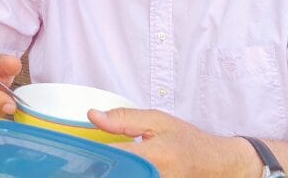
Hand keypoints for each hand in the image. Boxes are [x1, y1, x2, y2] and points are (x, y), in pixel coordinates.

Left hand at [88, 108, 258, 176]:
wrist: (216, 165)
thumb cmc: (187, 141)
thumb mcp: (158, 121)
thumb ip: (123, 119)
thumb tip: (91, 115)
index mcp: (154, 156)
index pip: (113, 158)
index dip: (90, 156)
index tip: (72, 152)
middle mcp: (155, 177)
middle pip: (114, 175)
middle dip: (94, 169)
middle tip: (74, 163)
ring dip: (105, 173)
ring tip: (91, 165)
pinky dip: (118, 175)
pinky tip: (108, 170)